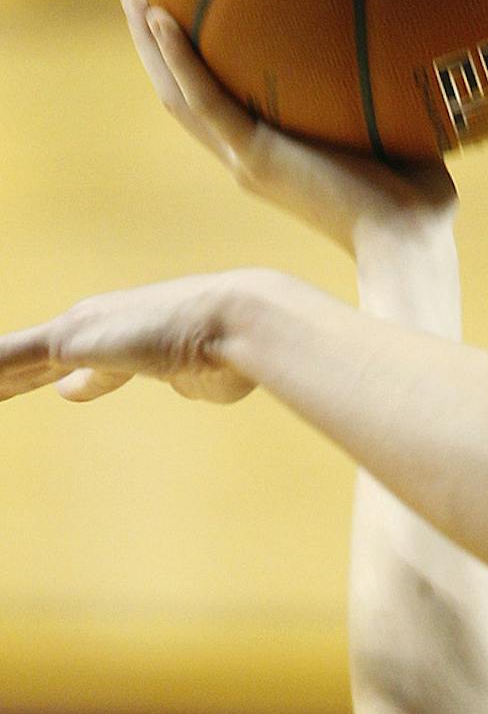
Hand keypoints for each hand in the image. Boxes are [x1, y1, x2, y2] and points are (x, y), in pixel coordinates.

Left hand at [0, 270, 288, 405]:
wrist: (237, 323)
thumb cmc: (238, 353)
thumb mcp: (204, 379)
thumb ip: (186, 379)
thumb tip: (182, 383)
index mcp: (136, 335)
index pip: (93, 360)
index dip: (79, 379)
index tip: (63, 388)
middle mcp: (102, 325)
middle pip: (43, 358)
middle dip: (17, 377)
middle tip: (0, 389)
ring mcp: (80, 330)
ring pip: (15, 359)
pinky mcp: (66, 341)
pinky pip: (9, 360)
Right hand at [123, 0, 455, 253]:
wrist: (410, 240)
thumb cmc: (417, 202)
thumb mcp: (397, 137)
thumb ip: (387, 103)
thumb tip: (414, 54)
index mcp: (275, 157)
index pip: (218, 105)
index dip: (194, 66)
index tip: (180, 20)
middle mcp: (250, 158)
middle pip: (182, 94)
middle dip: (154, 45)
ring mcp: (248, 159)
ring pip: (178, 94)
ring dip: (151, 44)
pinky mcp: (257, 157)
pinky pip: (206, 101)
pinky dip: (181, 61)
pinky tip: (163, 19)